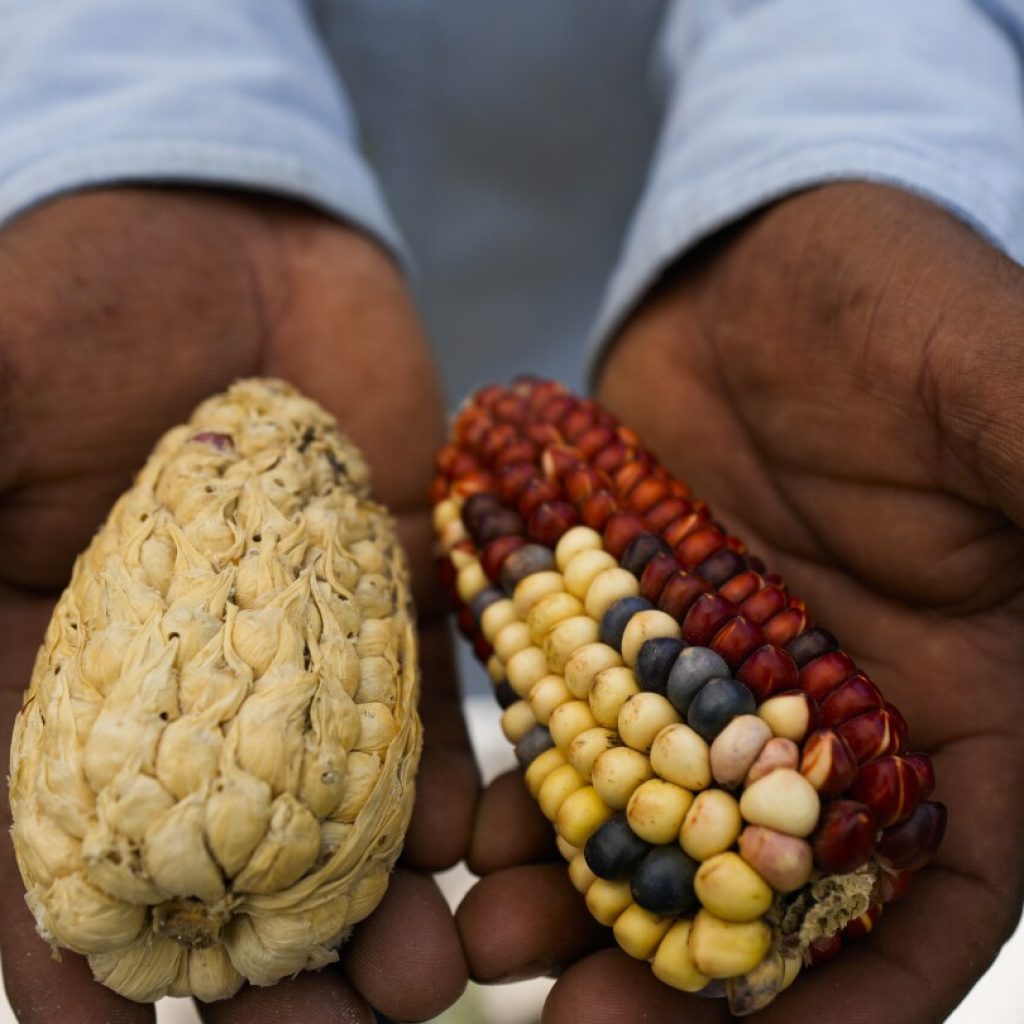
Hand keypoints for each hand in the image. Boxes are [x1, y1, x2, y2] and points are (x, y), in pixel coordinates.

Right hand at [0, 188, 475, 1022]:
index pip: (53, 843)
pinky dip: (446, 782)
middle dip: (259, 967)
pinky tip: (471, 851)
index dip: (78, 948)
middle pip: (214, 861)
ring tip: (421, 984)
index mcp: (51, 662)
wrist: (235, 228)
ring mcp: (297, 645)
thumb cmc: (81, 296)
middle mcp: (183, 680)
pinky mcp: (391, 594)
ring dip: (373, 908)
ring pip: (331, 811)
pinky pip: (423, 707)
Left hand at [458, 183, 1023, 1020]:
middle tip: (571, 1021)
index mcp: (972, 693)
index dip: (867, 984)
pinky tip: (467, 831)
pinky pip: (576, 726)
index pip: (947, 889)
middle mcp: (840, 708)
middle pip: (770, 879)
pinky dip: (529, 783)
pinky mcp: (629, 623)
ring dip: (579, 894)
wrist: (754, 255)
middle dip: (681, 969)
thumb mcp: (994, 387)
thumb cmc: (897, 301)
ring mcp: (721, 671)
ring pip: (656, 819)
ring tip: (489, 945)